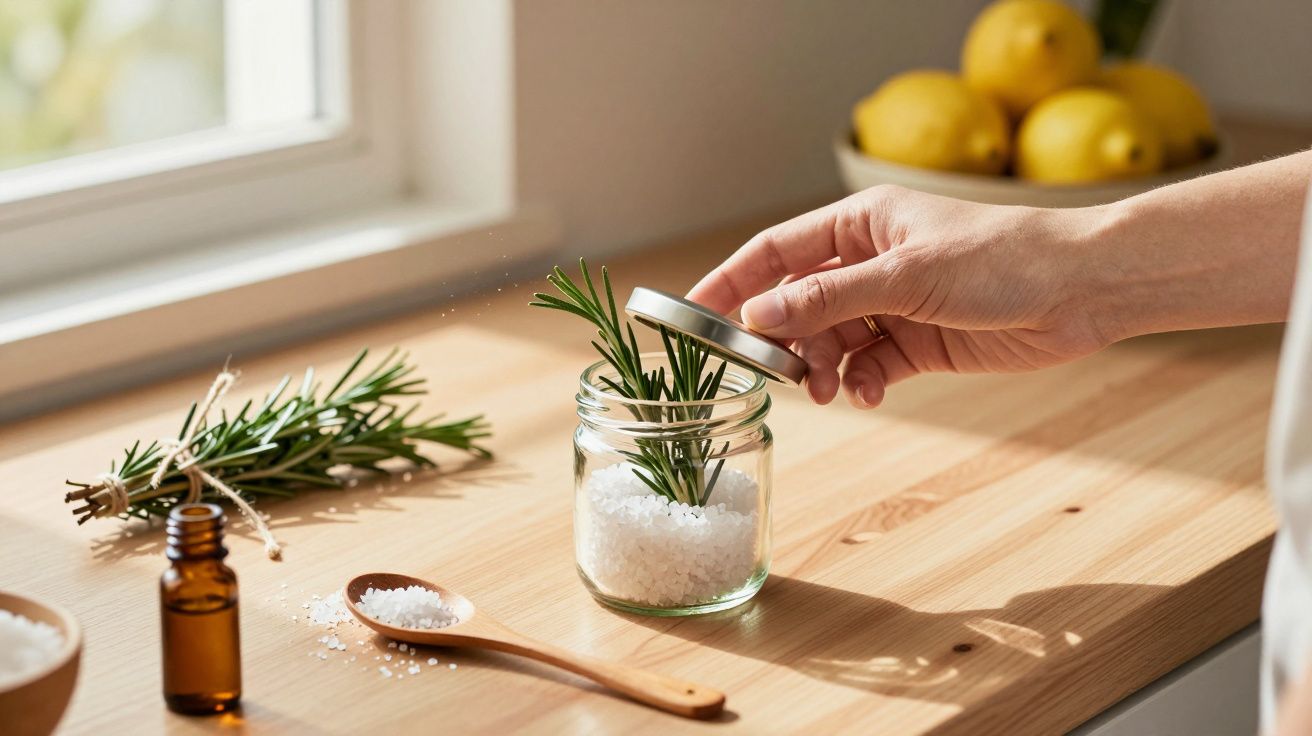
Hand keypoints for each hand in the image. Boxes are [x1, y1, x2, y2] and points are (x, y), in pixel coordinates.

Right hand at [687, 185, 1114, 408]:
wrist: (1083, 290)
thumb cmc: (1003, 258)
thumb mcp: (907, 275)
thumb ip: (829, 296)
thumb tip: (758, 313)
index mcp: (861, 224)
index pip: (776, 252)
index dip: (732, 282)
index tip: (693, 314)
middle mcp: (870, 262)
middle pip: (798, 303)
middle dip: (784, 341)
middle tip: (774, 375)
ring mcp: (893, 304)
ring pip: (830, 342)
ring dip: (823, 369)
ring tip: (832, 392)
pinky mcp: (917, 342)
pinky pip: (868, 366)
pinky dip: (862, 383)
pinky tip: (870, 395)